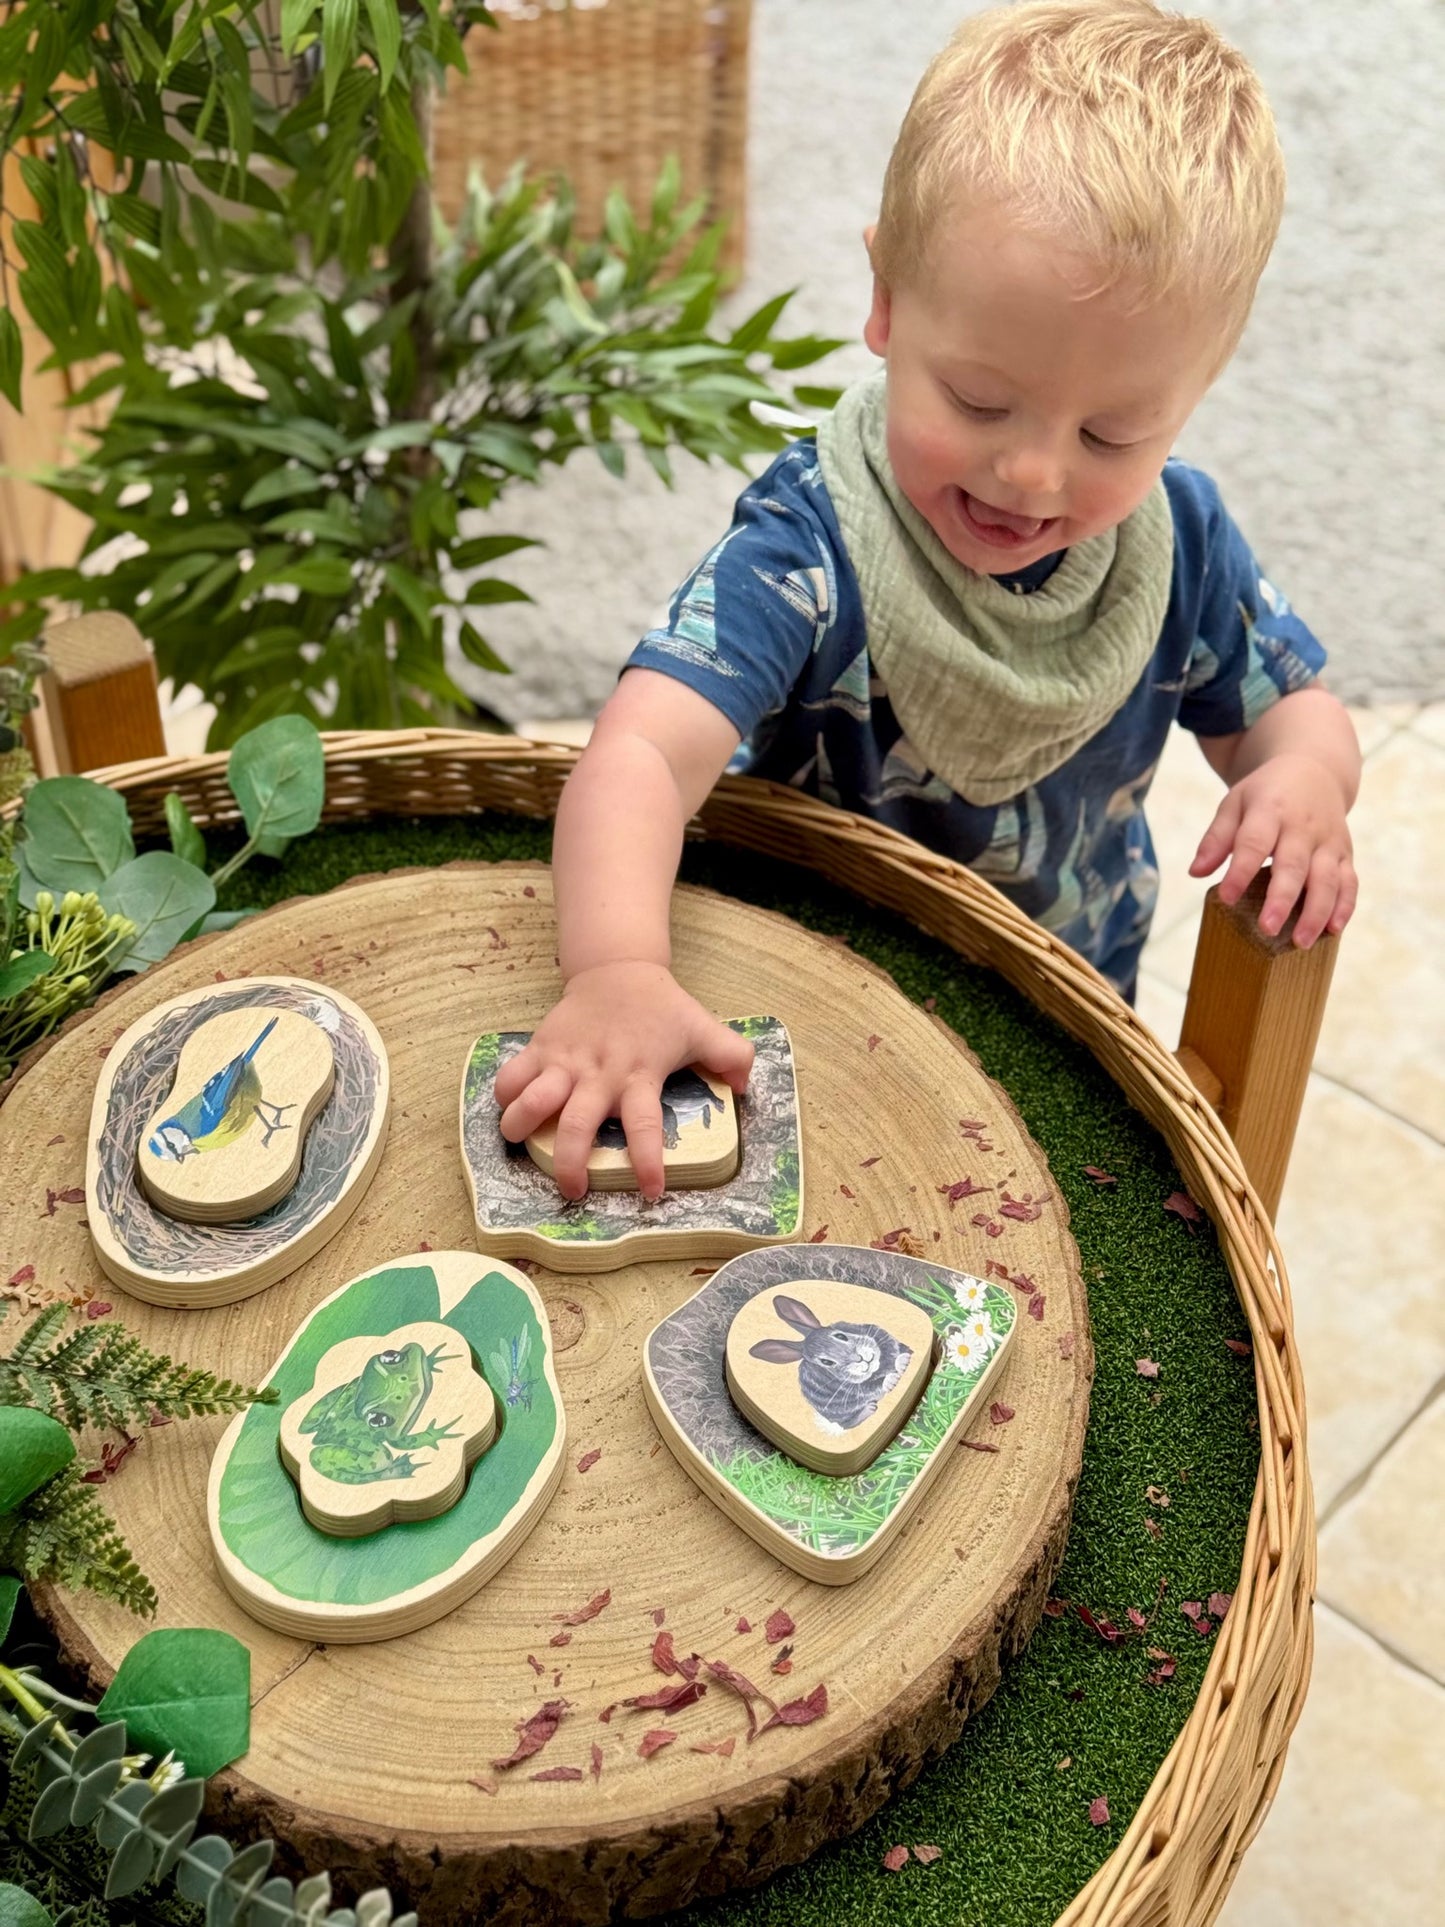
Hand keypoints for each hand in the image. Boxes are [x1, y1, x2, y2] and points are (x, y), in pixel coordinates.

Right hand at [493, 961, 753, 1201]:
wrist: (618, 969)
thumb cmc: (661, 1008)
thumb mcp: (703, 1028)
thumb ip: (732, 1057)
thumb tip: (745, 1089)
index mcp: (639, 1075)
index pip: (645, 1126)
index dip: (646, 1162)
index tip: (651, 1193)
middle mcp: (599, 1074)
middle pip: (576, 1126)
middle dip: (570, 1165)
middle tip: (574, 1192)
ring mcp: (565, 1061)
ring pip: (532, 1101)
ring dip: (521, 1129)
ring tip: (521, 1147)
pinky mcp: (540, 1048)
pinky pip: (510, 1077)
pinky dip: (503, 1097)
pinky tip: (508, 1112)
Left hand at [1189, 752, 1357, 945]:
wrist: (1313, 770)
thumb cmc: (1266, 794)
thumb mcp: (1235, 804)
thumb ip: (1216, 838)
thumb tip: (1195, 872)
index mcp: (1270, 810)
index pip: (1254, 842)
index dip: (1241, 871)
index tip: (1226, 898)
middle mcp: (1303, 826)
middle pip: (1294, 865)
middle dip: (1282, 899)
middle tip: (1268, 928)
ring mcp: (1328, 841)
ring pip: (1328, 878)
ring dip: (1317, 911)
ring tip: (1300, 942)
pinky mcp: (1345, 853)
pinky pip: (1349, 882)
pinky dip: (1344, 906)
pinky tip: (1332, 930)